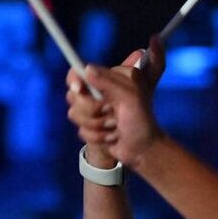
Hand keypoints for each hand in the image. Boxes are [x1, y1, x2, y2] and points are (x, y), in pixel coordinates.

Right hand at [67, 39, 166, 168]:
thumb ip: (108, 81)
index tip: (78, 89)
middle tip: (112, 112)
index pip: (81, 71)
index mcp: (110, 78)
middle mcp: (99, 92)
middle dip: (92, 109)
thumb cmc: (141, 121)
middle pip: (74, 96)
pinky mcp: (90, 126)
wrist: (143, 149)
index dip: (75, 79)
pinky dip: (97, 137)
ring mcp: (93, 110)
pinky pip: (81, 130)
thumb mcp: (129, 96)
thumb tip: (86, 69)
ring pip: (75, 115)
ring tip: (115, 126)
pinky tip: (111, 137)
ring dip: (97, 125)